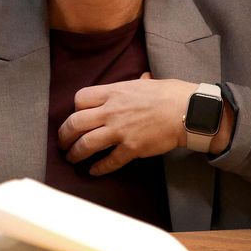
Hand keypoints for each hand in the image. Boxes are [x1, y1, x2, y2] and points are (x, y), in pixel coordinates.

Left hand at [58, 74, 197, 174]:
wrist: (187, 111)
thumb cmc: (168, 94)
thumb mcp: (145, 83)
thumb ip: (134, 84)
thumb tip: (141, 79)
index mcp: (113, 93)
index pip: (80, 99)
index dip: (74, 109)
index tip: (76, 116)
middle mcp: (111, 111)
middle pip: (75, 123)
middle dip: (64, 135)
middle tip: (63, 142)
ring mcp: (120, 131)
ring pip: (86, 144)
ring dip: (75, 153)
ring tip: (71, 158)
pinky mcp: (131, 148)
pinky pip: (109, 161)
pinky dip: (99, 168)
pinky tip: (93, 171)